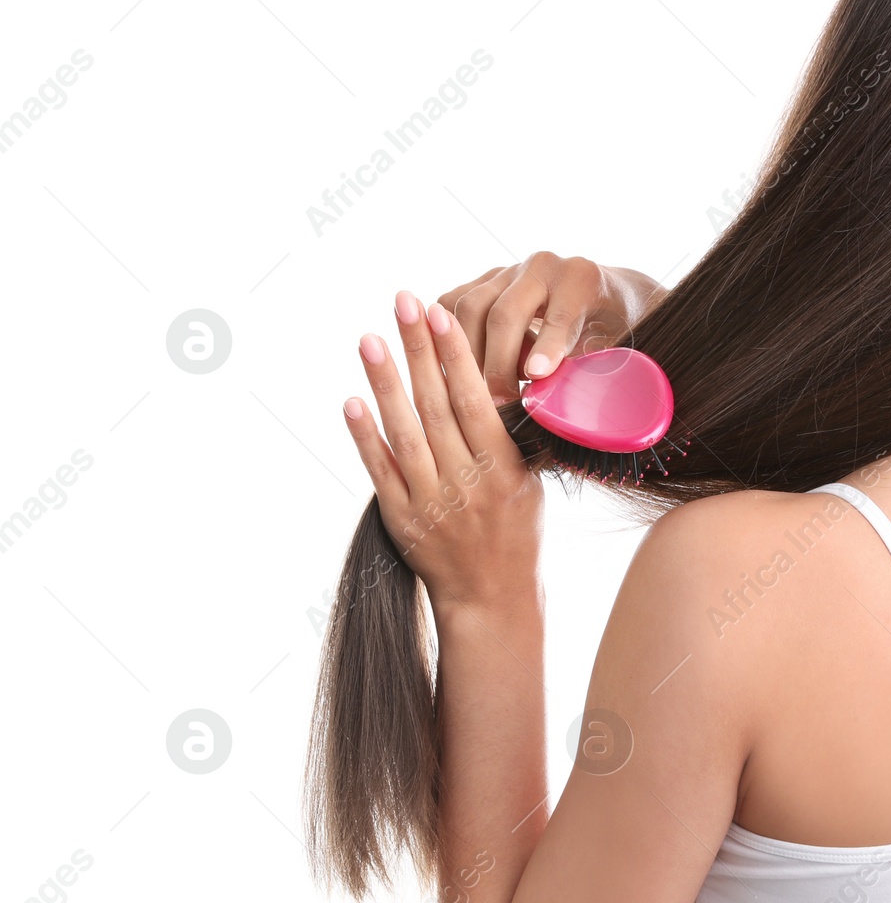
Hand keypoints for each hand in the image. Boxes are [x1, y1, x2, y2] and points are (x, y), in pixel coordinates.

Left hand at [344, 291, 542, 611]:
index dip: (456, 356)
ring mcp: (431, 502)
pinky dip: (365, 437)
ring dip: (385, 383)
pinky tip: (352, 401)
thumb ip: (505, 439)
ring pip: (405, 432)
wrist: (492, 600)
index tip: (440, 315)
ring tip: (369, 338)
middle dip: (419, 350)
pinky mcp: (401, 520)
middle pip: (436, 406)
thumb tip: (485, 383)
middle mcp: (466, 484)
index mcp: (503, 471)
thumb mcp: (526, 484)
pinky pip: (381, 472)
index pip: (476, 401)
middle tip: (403, 303)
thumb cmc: (516, 534)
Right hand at [439, 252, 665, 406]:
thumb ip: (587, 365)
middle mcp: (541, 267)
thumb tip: (555, 400)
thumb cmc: (612, 330)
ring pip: (469, 308)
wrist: (604, 296)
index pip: (560, 314)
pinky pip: (451, 306)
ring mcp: (508, 270)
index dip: (547, 347)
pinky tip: (462, 368)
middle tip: (500, 404)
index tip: (536, 377)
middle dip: (498, 364)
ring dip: (470, 355)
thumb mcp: (614, 346)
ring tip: (484, 392)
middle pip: (504, 313)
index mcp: (581, 278)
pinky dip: (451, 338)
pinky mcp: (483, 281)